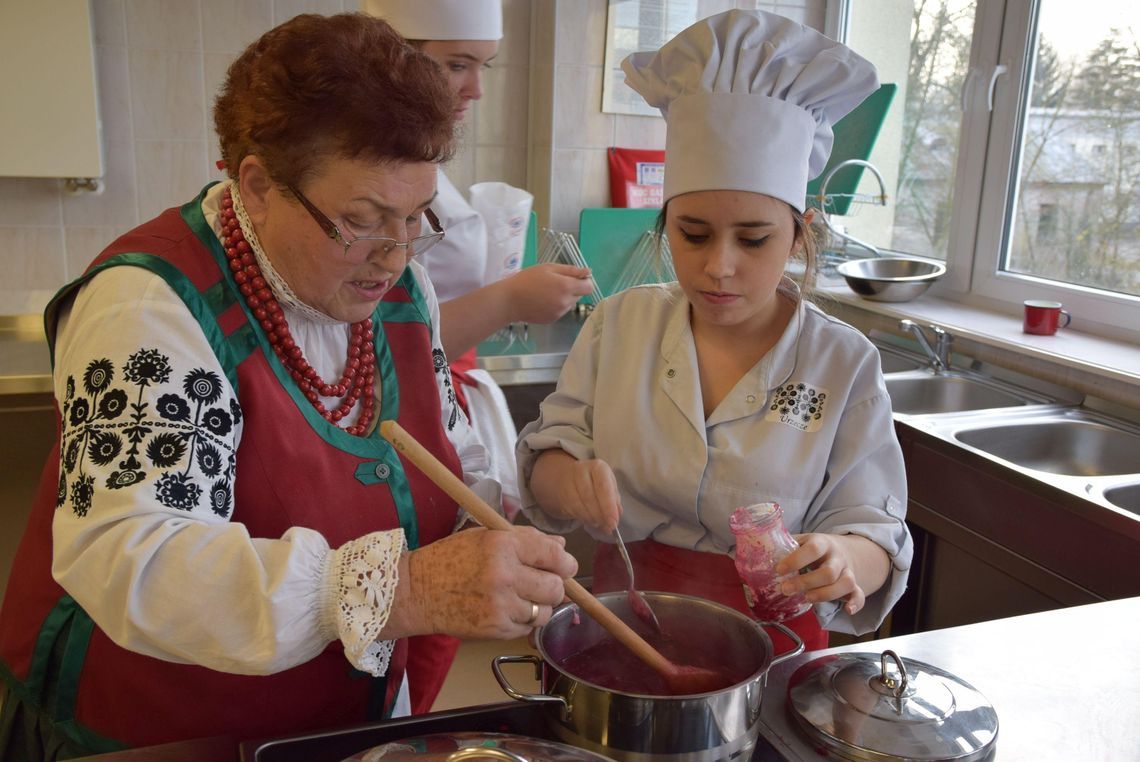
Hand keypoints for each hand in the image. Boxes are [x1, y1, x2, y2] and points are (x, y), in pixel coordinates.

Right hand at [404, 526, 577, 638]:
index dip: (565, 562)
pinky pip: (527, 627)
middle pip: (556, 587)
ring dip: (540, 605)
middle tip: (543, 583)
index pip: (554, 555)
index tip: (564, 566)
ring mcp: (501, 605)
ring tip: (522, 597)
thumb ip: (526, 539)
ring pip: (545, 611)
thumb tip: (561, 546)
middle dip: (555, 586)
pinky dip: (523, 620)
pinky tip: (506, 609)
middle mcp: (505, 575)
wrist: (416, 591)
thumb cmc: (450, 559)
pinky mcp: (496, 629)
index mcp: (503, 545)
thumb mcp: (485, 536)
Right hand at [503, 264, 593, 323]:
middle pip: (579, 295)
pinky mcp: (553, 319)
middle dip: (572, 288)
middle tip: (554, 283)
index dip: (584, 281)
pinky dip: (556, 305)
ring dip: (563, 297)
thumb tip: (588, 272)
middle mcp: (566, 302)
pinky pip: (560, 310)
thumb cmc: (527, 280)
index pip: (589, 287)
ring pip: (570, 303)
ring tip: (546, 292)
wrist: (510, 300)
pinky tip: (542, 301)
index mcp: (566, 287)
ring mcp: (559, 313)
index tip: (574, 278)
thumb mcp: (548, 268)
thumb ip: (571, 270)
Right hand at [547, 456, 622, 533]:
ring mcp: (568, 482)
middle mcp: (581, 471)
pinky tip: (590, 522)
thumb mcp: (609, 486)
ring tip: (600, 525)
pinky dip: (583, 519)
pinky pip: (572, 509)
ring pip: (578, 505)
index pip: (603, 486)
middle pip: (589, 497)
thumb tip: (617, 515)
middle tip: (608, 528)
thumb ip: (614, 500)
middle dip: (600, 515)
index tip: (613, 522)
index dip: (608, 506)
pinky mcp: (561, 494)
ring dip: (591, 519)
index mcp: (598, 467)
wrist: (569, 477)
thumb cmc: (595, 483)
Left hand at [775, 533, 866, 615]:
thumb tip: (753, 557)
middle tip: (785, 589)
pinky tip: (847, 610)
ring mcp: (847, 571)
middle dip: (806, 583)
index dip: (796, 560)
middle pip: (828, 572)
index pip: (813, 549)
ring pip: (845, 583)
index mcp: (822, 543)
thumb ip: (785, 548)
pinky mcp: (854, 585)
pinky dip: (856, 603)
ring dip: (824, 595)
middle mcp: (837, 557)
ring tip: (805, 599)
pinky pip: (860, 594)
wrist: (843, 550)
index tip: (779, 570)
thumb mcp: (802, 542)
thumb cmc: (814, 549)